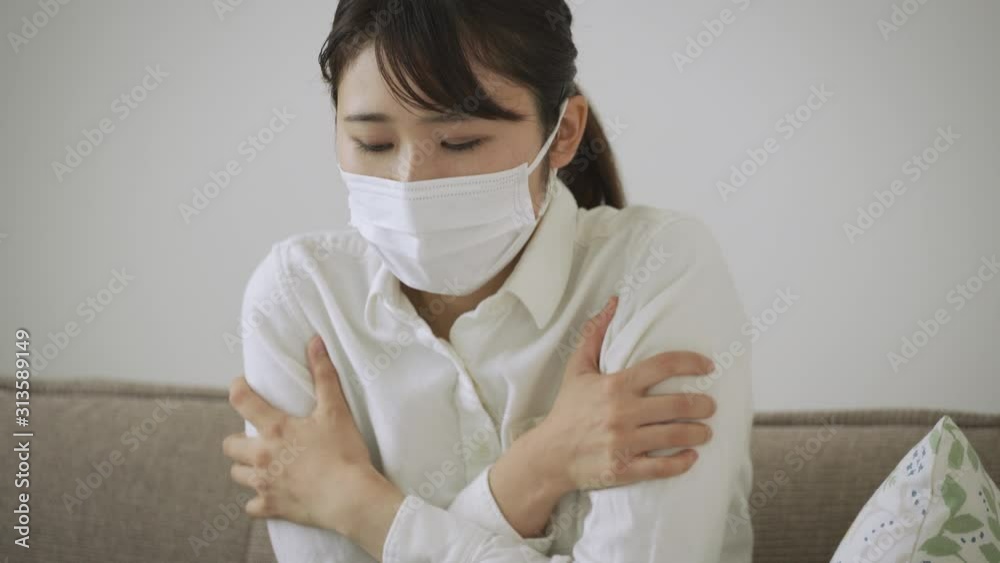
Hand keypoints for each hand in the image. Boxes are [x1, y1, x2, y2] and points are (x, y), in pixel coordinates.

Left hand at [222, 334, 402, 543]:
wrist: (350, 498)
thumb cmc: (344, 453)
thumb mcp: (335, 411)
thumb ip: (323, 375)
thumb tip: (315, 342)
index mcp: (276, 429)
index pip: (242, 400)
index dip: (237, 389)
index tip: (241, 386)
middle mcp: (262, 456)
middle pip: (230, 445)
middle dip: (238, 440)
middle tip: (256, 437)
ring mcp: (265, 484)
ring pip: (237, 475)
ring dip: (246, 468)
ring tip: (263, 465)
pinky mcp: (272, 508)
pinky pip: (252, 507)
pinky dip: (258, 501)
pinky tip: (271, 495)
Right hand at [490, 296, 718, 536]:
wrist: (549, 455)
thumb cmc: (567, 410)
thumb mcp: (577, 369)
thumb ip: (596, 334)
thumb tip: (614, 302)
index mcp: (615, 385)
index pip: (662, 366)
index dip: (691, 362)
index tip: (707, 366)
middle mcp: (622, 412)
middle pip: (677, 404)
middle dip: (703, 405)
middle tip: (710, 405)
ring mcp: (624, 442)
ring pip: (675, 435)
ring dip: (699, 433)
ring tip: (706, 431)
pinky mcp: (624, 468)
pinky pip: (663, 467)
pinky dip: (683, 462)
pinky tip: (692, 456)